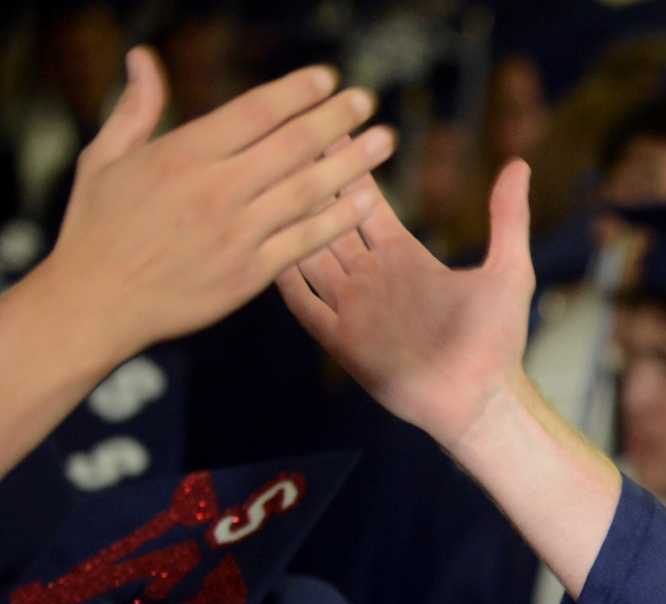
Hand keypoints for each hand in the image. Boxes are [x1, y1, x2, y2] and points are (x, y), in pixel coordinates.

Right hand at [42, 48, 394, 357]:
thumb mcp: (105, 158)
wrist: (96, 302)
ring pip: (307, 190)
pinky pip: (305, 240)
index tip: (327, 78)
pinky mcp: (250, 273)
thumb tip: (144, 56)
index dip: (295, 92)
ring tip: (385, 141)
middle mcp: (215, 190)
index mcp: (181, 156)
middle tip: (368, 99)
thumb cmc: (97, 226)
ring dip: (352, 163)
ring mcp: (236, 234)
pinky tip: (367, 199)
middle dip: (334, 118)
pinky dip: (338, 218)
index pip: (252, 113)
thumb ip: (136, 108)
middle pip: (290, 145)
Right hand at [281, 160, 536, 447]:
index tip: (329, 129)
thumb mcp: (508, 271)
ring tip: (260, 185)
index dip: (348, 168)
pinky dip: (284, 278)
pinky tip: (262, 248)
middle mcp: (374, 278)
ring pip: (309, 255)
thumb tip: (519, 164)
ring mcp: (353, 308)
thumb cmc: (497, 341)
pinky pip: (304, 304)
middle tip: (280, 141)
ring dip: (289, 223)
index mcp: (406, 257)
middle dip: (308, 185)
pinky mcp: (341, 340)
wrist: (481, 400)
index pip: (365, 204)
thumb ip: (508, 217)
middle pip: (329, 221)